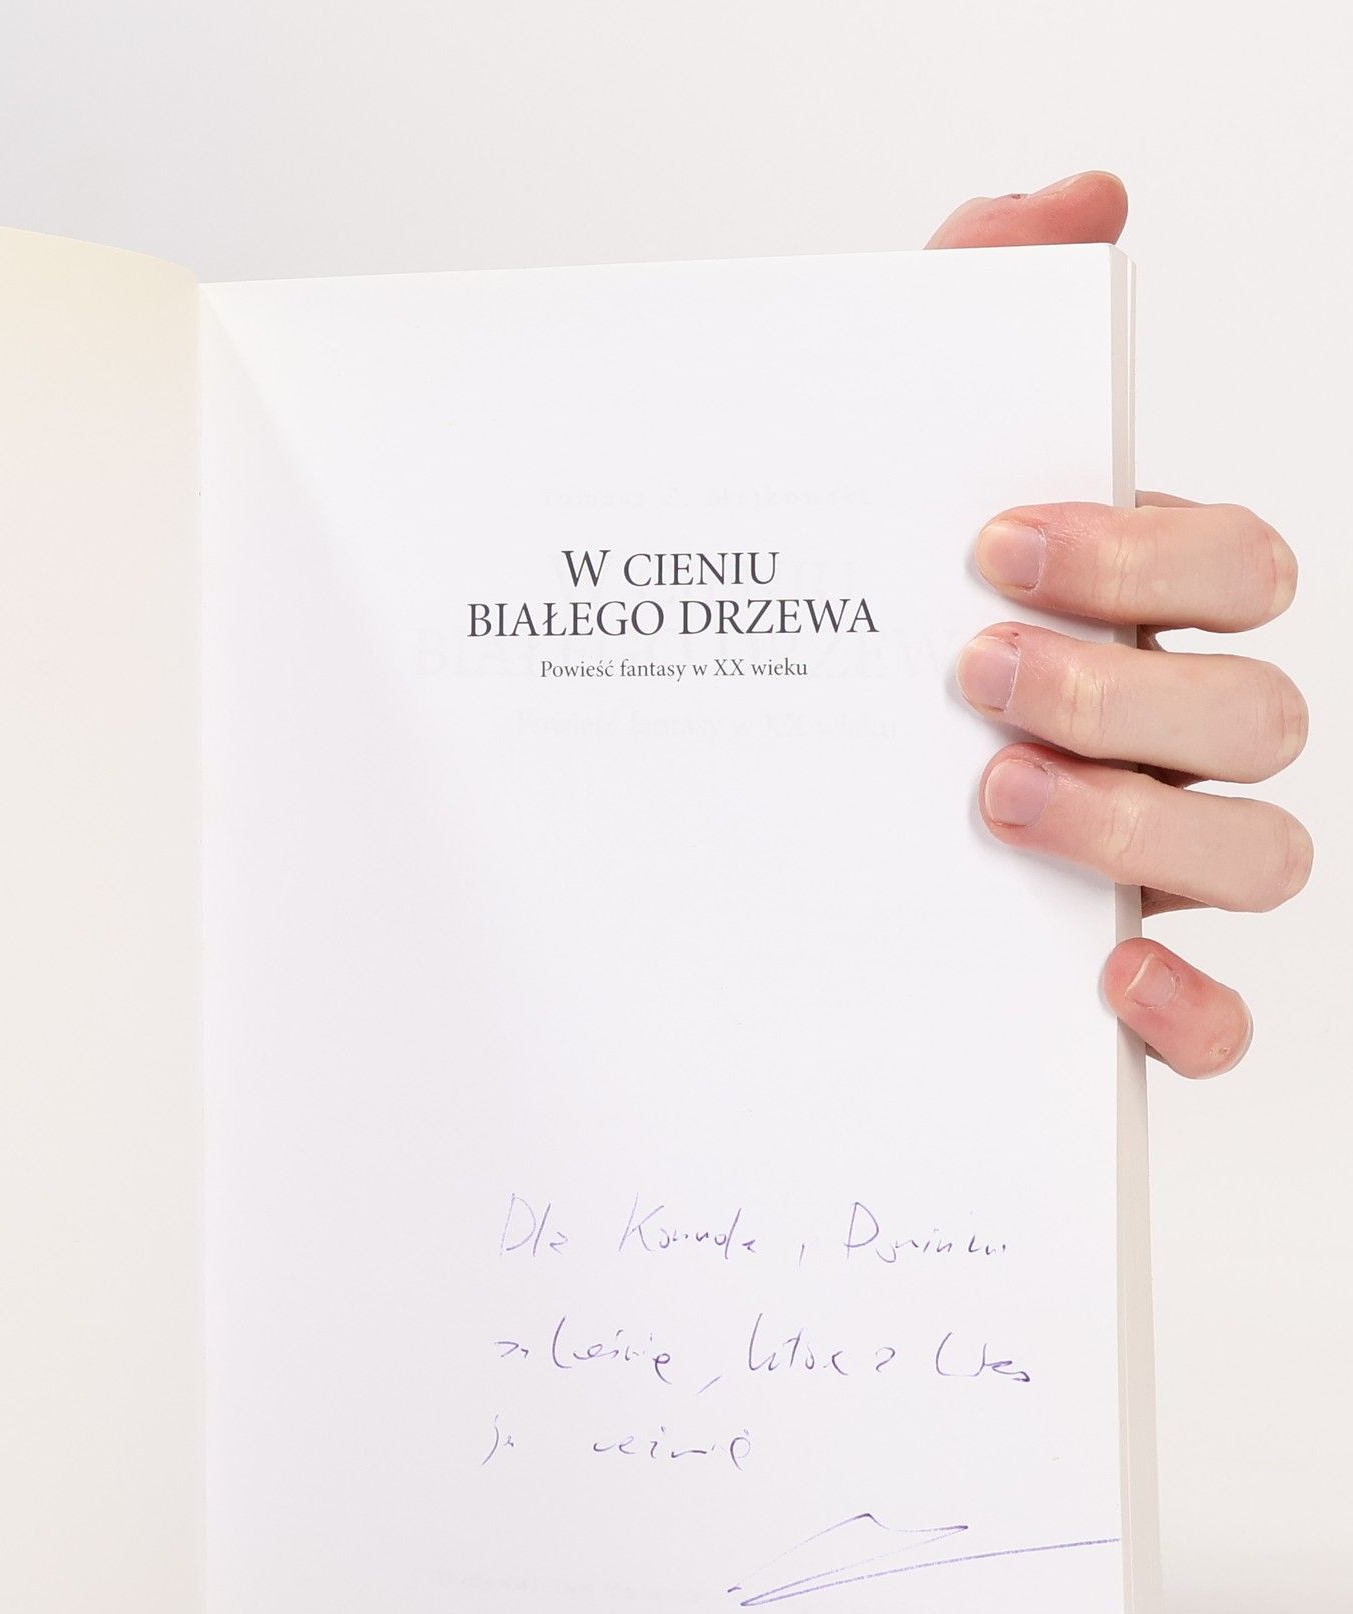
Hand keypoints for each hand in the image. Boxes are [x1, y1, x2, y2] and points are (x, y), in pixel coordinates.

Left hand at [930, 172, 1308, 1077]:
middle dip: (1129, 689)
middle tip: (974, 673)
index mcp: (1137, 615)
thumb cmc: (854, 626)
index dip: (1150, 555)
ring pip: (1262, 852)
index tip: (996, 545)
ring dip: (1145, 827)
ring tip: (989, 800)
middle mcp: (1168, 733)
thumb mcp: (887, 460)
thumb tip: (1074, 197)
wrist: (747, 797)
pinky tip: (1107, 976)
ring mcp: (1152, 857)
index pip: (1239, 566)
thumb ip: (975, 309)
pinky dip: (1194, 1010)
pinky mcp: (1112, 975)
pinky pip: (1218, 1018)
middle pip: (1263, 712)